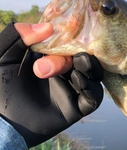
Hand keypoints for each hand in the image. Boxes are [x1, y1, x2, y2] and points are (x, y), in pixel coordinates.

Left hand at [0, 23, 103, 147]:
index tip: (68, 31)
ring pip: (93, 75)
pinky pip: (94, 97)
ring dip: (89, 67)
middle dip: (77, 53)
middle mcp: (63, 74)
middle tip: (64, 55)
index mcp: (48, 59)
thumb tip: (47, 26)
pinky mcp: (76, 109)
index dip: (71, 36)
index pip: (68, 43)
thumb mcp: (3, 55)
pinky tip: (78, 80)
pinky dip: (92, 87)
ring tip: (77, 63)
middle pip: (82, 58)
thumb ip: (17, 36)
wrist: (2, 122)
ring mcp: (70, 91)